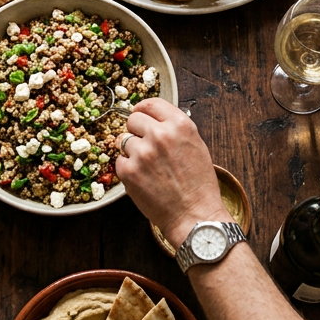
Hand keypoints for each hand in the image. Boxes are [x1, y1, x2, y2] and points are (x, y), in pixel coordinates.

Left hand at [114, 98, 229, 248]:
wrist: (195, 216)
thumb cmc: (198, 184)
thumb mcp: (195, 145)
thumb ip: (174, 129)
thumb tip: (154, 118)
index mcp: (180, 125)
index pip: (151, 103)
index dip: (143, 109)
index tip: (140, 115)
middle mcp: (160, 135)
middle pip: (133, 119)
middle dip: (136, 130)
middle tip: (145, 145)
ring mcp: (143, 153)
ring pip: (124, 140)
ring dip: (131, 151)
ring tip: (147, 166)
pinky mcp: (129, 172)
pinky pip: (120, 161)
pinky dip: (128, 169)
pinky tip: (143, 179)